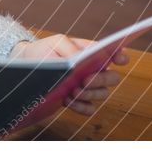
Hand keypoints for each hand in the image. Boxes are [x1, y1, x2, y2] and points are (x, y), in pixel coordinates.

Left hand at [9, 35, 128, 115]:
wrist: (30, 64)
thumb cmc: (45, 49)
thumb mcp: (56, 42)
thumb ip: (70, 47)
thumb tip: (80, 58)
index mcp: (92, 52)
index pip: (114, 53)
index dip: (121, 56)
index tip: (118, 59)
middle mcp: (94, 70)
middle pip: (112, 78)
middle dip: (101, 80)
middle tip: (84, 80)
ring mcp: (88, 87)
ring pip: (103, 94)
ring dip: (89, 94)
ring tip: (72, 90)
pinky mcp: (79, 101)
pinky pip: (90, 108)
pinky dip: (82, 107)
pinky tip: (69, 101)